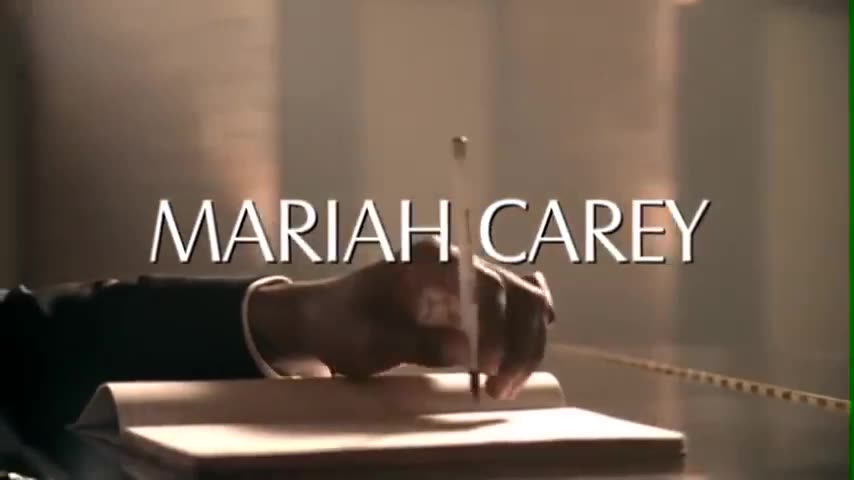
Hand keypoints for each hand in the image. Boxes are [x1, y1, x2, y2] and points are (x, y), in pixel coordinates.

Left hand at [248, 238, 554, 399]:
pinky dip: (529, 332)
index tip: (487, 366)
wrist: (325, 319)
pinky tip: (526, 357)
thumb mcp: (368, 340)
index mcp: (428, 259)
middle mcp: (457, 262)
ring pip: (526, 302)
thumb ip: (416, 343)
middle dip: (519, 342)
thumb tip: (467, 352)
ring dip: (526, 346)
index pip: (483, 282)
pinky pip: (518, 308)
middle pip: (516, 291)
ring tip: (503, 388)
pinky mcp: (475, 302)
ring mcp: (470, 280)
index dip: (496, 325)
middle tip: (501, 388)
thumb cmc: (340, 324)